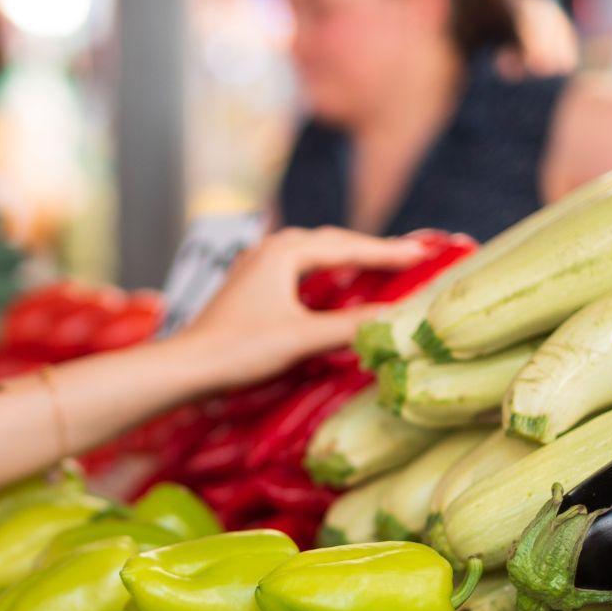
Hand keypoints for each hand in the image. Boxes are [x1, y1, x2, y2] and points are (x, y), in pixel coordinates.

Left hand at [173, 228, 432, 388]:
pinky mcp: (247, 285)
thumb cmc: (240, 350)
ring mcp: (255, 264)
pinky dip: (322, 273)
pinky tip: (329, 285)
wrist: (186, 368)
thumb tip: (396, 317)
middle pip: (331, 243)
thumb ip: (350, 326)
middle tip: (409, 257)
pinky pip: (296, 268)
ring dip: (345, 258)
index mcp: (285, 251)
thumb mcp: (302, 338)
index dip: (388, 253)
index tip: (425, 254)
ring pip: (312, 253)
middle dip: (369, 250)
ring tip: (377, 266)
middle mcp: (270, 248)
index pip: (349, 247)